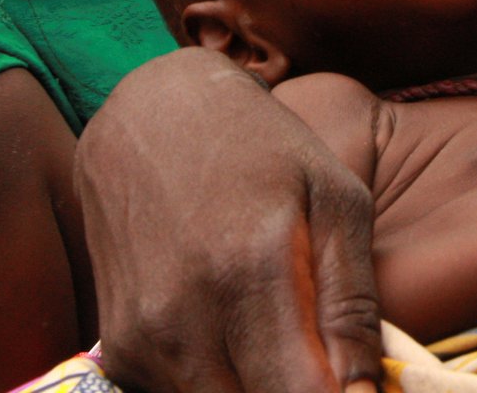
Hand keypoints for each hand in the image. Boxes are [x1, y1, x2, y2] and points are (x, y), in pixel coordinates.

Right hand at [75, 48, 382, 392]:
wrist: (154, 112)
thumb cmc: (264, 147)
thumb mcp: (336, 200)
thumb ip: (352, 304)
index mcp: (249, 274)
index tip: (356, 387)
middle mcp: (183, 319)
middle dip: (299, 391)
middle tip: (323, 358)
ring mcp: (142, 338)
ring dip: (260, 388)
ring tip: (285, 335)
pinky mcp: (119, 348)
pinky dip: (220, 381)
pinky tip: (237, 330)